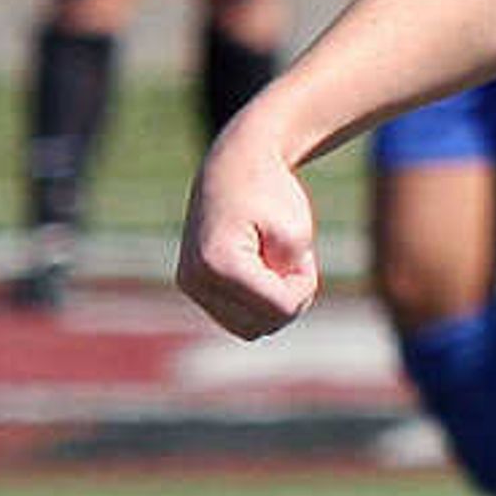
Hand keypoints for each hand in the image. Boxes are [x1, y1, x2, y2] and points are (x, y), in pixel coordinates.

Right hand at [176, 134, 323, 338]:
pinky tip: (264, 270)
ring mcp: (191, 285)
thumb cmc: (269, 193)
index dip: (305, 286)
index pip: (280, 308)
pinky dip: (260, 302)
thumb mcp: (296, 232)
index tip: (304, 255)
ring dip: (275, 303)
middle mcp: (195, 279)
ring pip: (251, 328)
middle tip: (293, 258)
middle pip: (264, 324)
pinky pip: (238, 318)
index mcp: (217, 264)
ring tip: (277, 263)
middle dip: (290, 297)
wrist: (233, 167)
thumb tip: (277, 315)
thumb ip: (292, 281)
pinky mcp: (195, 287)